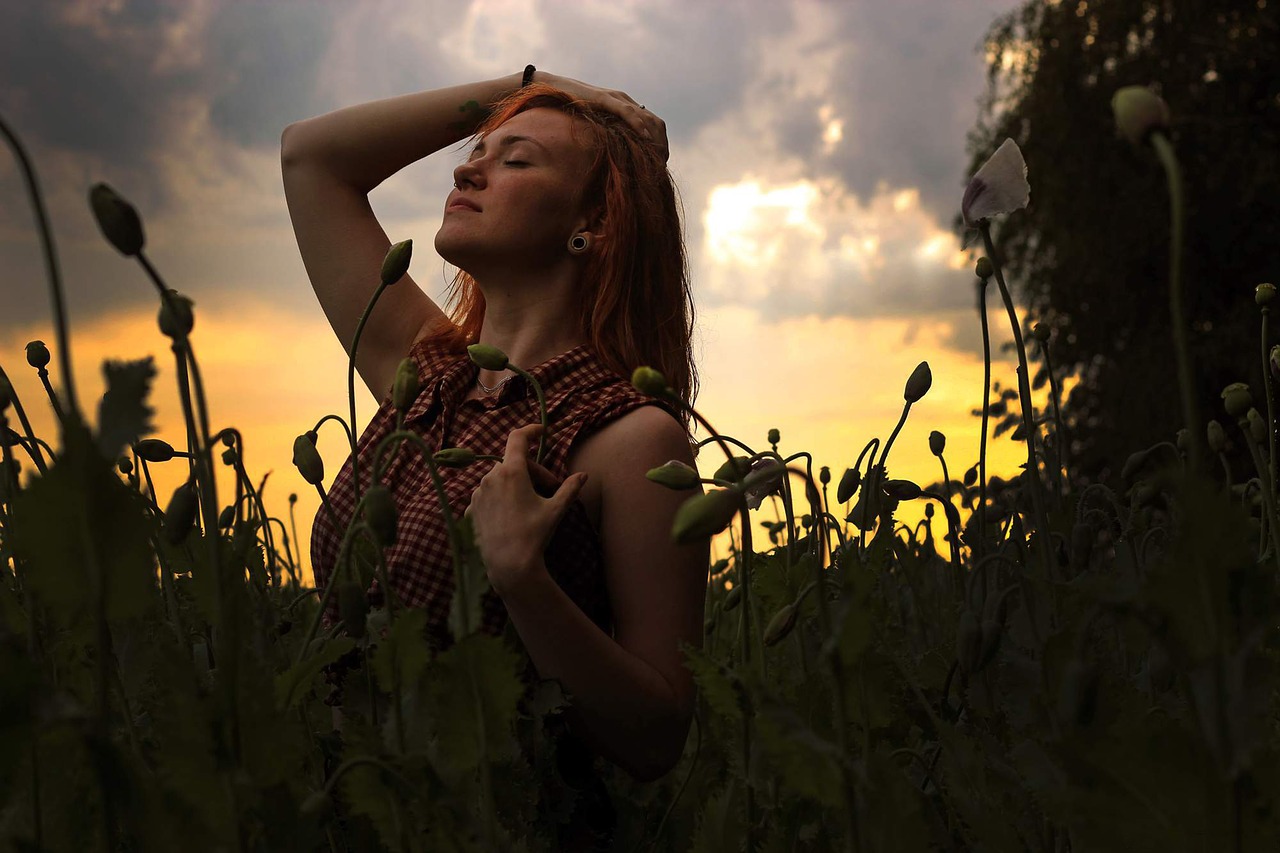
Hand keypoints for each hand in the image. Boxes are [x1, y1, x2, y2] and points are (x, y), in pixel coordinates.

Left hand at [464, 424, 589, 596]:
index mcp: (511, 472)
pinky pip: (489, 494)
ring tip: (530, 505)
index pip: (519, 439)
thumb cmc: (534, 535)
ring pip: (500, 479)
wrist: (509, 566)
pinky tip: (513, 515)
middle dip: (533, 472)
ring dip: (516, 484)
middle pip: (514, 463)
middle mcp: (490, 478)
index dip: (531, 430)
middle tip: (551, 489)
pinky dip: (501, 497)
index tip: (541, 430)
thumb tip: (583, 475)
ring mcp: (478, 493)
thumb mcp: (556, 510)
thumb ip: (569, 488)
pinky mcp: (471, 508)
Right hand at [536, 71, 668, 161]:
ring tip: (658, 156)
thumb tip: (615, 157)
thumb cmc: (571, 109)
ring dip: (655, 138)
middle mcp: (626, 101)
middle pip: (655, 122)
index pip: (653, 124)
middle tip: (662, 164)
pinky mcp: (605, 99)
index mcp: (626, 107)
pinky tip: (646, 138)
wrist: (553, 88)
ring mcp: (616, 98)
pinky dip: (639, 125)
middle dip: (662, 144)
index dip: (661, 142)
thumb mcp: (595, 125)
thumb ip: (607, 134)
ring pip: (646, 117)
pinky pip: (627, 112)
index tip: (661, 161)